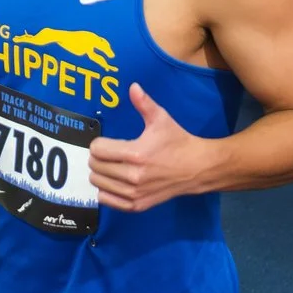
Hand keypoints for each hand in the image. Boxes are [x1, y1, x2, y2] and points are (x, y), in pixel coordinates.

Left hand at [89, 83, 207, 212]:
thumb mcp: (161, 119)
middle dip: (98, 158)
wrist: (197, 168)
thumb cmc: (178, 141)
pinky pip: (107, 200)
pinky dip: (106, 191)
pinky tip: (114, 182)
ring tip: (112, 166)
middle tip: (108, 153)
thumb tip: (132, 86)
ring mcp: (135, 194)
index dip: (98, 143)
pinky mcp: (137, 206)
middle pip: (95, 167)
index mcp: (136, 154)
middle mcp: (133, 176)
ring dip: (100, 174)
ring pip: (98, 184)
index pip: (98, 150)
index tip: (106, 142)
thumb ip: (144, 103)